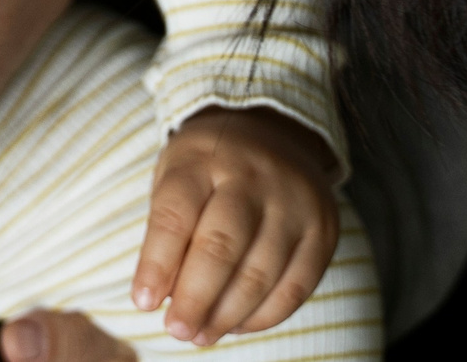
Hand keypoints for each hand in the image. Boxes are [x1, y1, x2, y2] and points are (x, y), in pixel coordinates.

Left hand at [131, 106, 339, 344]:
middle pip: (222, 245)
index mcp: (203, 158)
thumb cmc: (208, 166)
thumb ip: (168, 230)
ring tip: (201, 335)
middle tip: (177, 330)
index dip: (157, 263)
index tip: (143, 302)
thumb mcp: (176, 175)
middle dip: (196, 297)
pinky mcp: (324, 229)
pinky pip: (297, 285)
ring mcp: (293, 202)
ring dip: (228, 314)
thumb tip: (160, 298)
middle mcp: (251, 176)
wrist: (274, 132)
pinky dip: (264, 315)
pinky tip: (237, 324)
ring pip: (261, 272)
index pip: (175, 214)